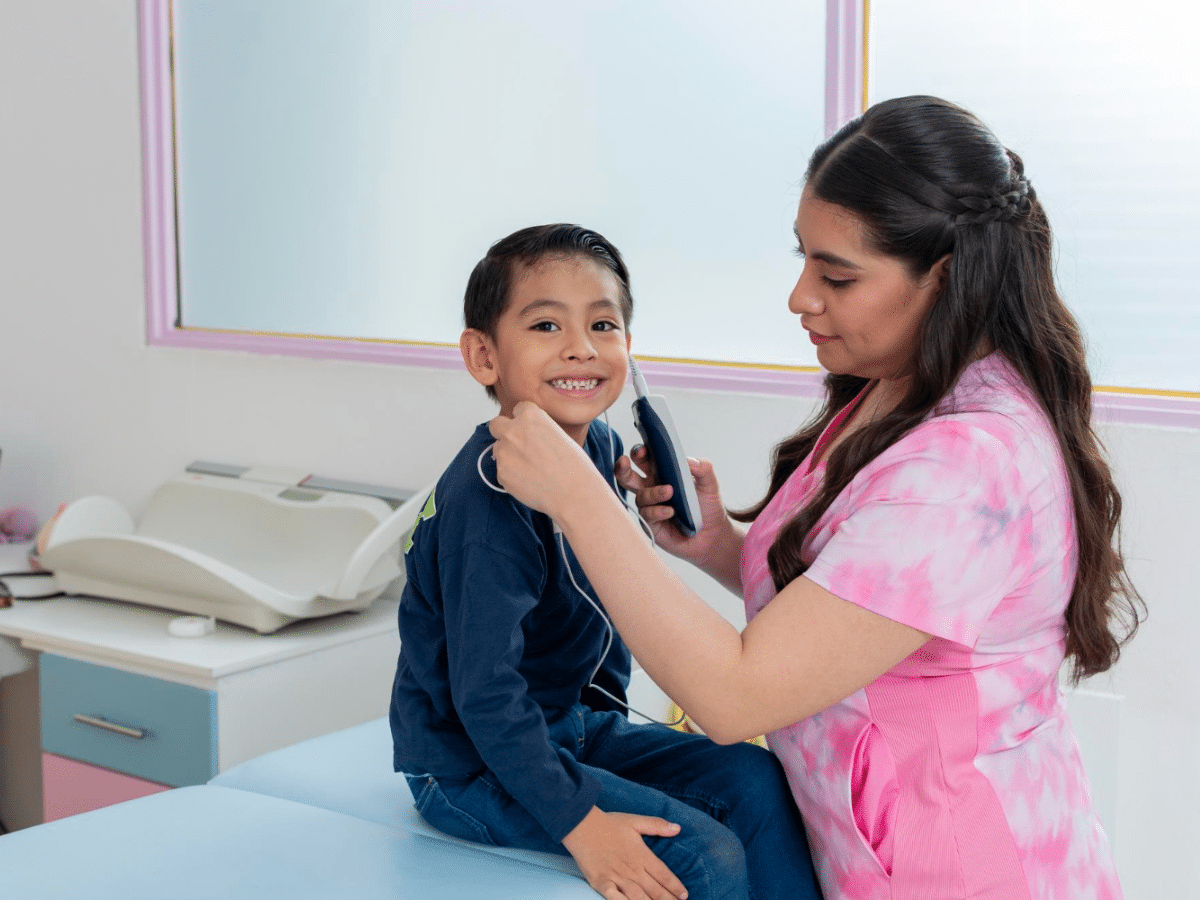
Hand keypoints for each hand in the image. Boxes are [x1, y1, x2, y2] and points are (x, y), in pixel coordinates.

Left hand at [488, 402, 602, 520]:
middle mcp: (512, 430)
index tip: (531, 432)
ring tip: (531, 470)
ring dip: (509, 457)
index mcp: (530, 415)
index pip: (519, 409)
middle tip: (517, 446)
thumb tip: (527, 437)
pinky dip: (512, 476)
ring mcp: (504, 452)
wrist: (573, 492)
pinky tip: (530, 482)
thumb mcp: (558, 435)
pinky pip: (502, 472)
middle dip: (503, 433)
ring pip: (498, 450)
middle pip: (496, 425)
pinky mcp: (501, 473)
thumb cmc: (574, 465)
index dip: (524, 421)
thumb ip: (537, 431)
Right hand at [562, 807, 688, 899]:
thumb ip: (657, 825)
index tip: (684, 895)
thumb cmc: (609, 824)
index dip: (675, 886)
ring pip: (639, 898)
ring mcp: (616, 878)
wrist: (581, 825)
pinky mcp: (602, 883)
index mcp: (641, 855)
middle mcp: (632, 869)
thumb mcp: (635, 821)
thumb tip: (678, 828)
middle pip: (654, 890)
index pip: (663, 874)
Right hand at [615, 448, 733, 569]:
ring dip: (652, 492)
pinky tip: (670, 511)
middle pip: (627, 476)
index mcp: (662, 474)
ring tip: (669, 492)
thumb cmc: (707, 506)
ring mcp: (649, 506)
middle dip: (622, 468)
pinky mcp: (651, 523)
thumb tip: (688, 461)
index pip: (644, 459)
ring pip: (639, 495)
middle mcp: (651, 488)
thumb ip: (703, 467)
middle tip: (624, 462)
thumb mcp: (710, 483)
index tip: (642, 451)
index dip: (639, 453)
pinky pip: (646, 514)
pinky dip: (657, 511)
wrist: (712, 535)